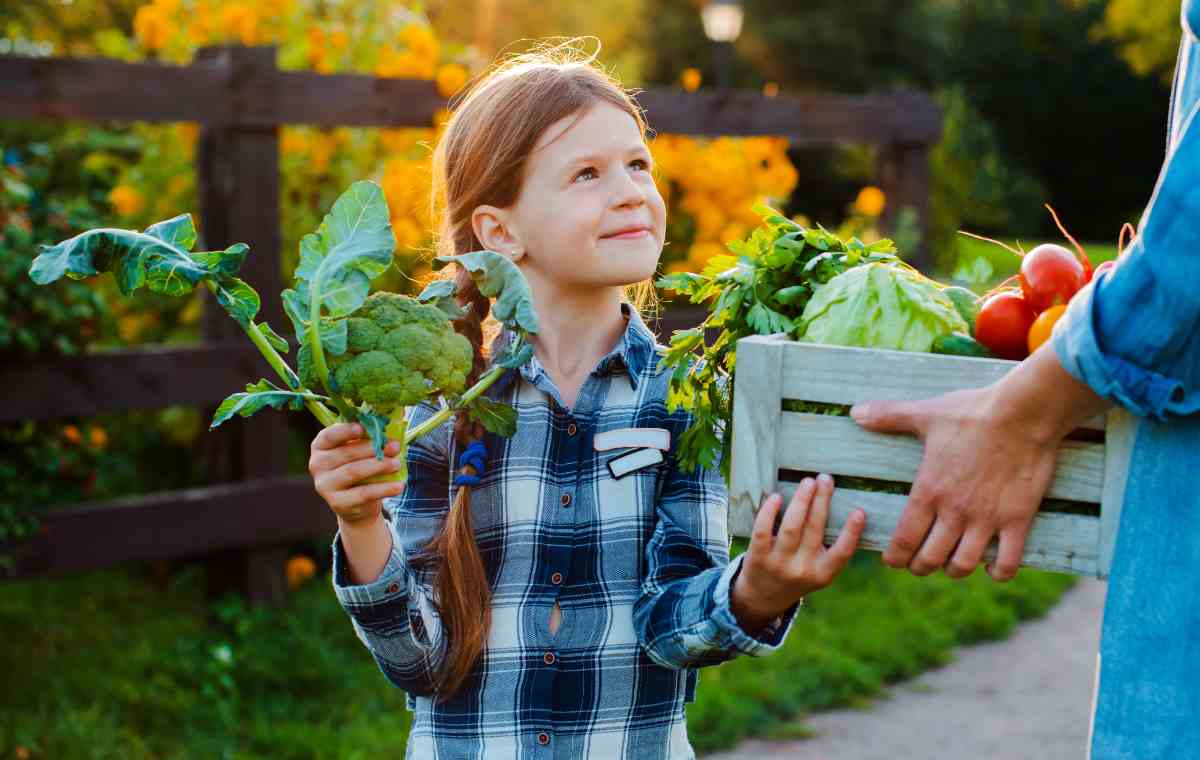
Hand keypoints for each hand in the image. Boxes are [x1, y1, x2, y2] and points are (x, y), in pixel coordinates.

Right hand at [309, 422, 405, 524]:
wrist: (356, 502)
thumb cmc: (359, 466)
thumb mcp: (360, 450)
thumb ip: (368, 437)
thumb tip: (393, 425)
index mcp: (321, 446)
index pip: (329, 436)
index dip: (345, 431)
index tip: (362, 428)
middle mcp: (317, 464)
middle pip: (347, 453)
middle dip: (373, 448)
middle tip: (395, 446)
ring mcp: (325, 485)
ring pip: (354, 472)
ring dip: (379, 466)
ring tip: (397, 464)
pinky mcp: (337, 502)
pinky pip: (363, 493)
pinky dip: (383, 489)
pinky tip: (399, 486)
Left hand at [731, 474, 866, 632]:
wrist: (763, 598)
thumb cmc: (797, 574)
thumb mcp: (818, 570)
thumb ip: (828, 547)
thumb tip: (837, 505)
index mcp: (822, 574)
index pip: (841, 553)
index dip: (851, 532)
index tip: (859, 511)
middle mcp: (802, 570)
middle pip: (814, 530)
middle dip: (821, 501)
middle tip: (826, 479)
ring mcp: (778, 564)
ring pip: (791, 527)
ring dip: (801, 501)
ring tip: (808, 482)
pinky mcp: (757, 557)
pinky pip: (763, 530)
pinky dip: (769, 512)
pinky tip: (777, 496)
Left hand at [849, 346, 1109, 581]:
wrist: (1023, 412)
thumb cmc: (972, 412)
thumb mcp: (925, 414)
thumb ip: (889, 417)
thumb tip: (855, 412)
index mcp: (928, 490)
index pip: (903, 540)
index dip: (895, 557)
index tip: (892, 560)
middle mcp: (954, 511)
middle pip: (929, 559)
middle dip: (920, 567)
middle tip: (919, 564)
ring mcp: (987, 518)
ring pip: (963, 565)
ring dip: (954, 571)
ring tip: (952, 565)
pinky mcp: (1018, 519)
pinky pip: (1007, 562)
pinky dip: (997, 572)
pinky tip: (990, 567)